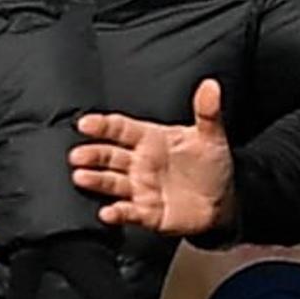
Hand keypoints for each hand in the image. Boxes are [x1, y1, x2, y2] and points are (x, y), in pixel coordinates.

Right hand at [71, 78, 236, 234]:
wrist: (222, 202)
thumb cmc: (211, 165)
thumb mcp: (212, 137)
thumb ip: (207, 112)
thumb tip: (211, 85)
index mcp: (150, 139)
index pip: (121, 129)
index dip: (103, 126)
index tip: (85, 123)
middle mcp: (140, 163)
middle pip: (109, 156)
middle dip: (92, 154)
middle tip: (77, 155)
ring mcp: (141, 188)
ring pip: (112, 182)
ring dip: (96, 180)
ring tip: (81, 177)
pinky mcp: (148, 213)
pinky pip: (130, 212)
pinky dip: (118, 213)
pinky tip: (108, 212)